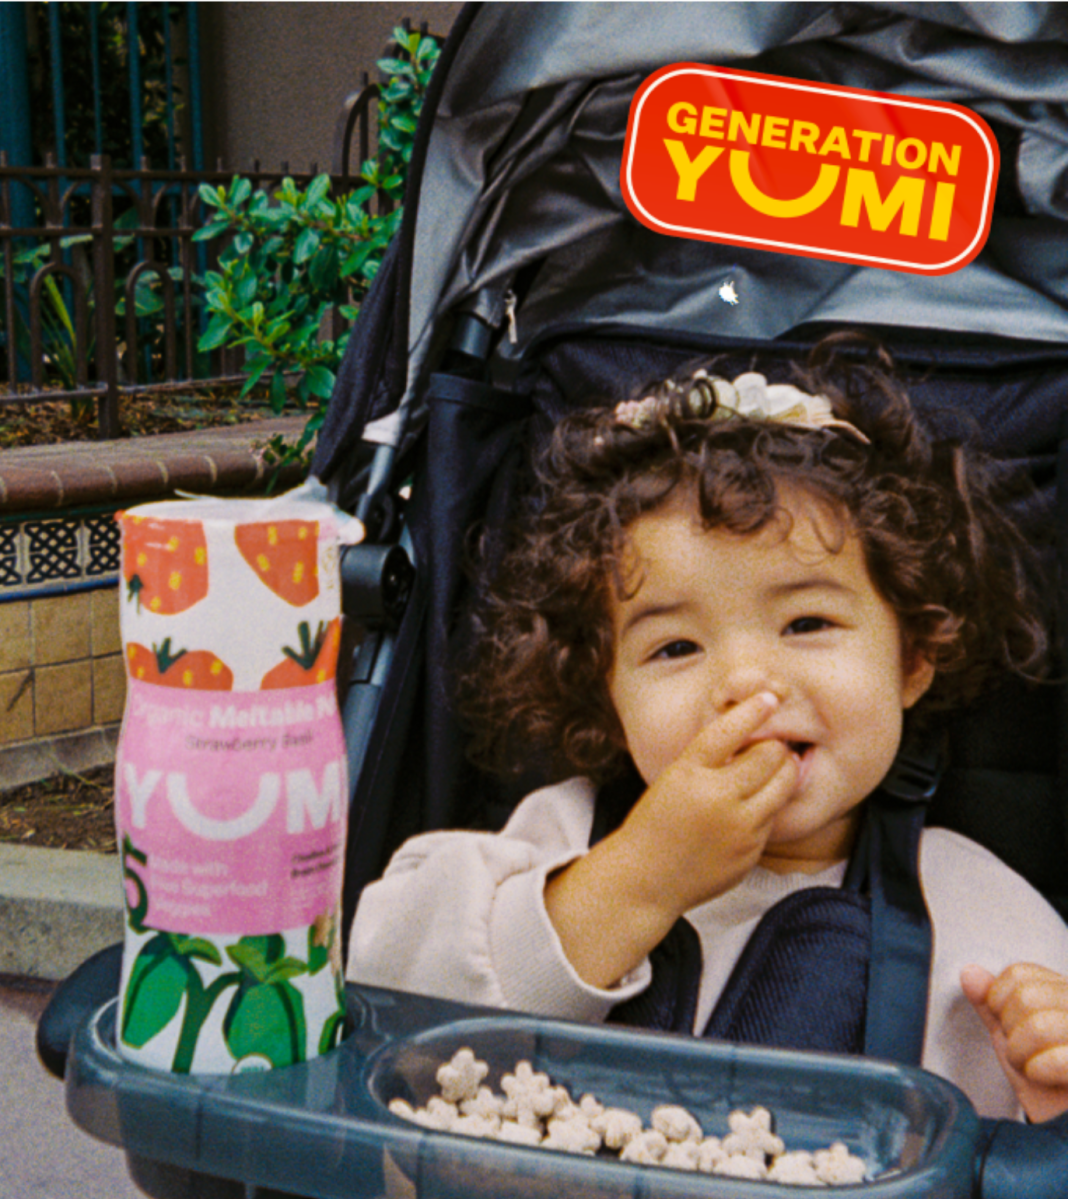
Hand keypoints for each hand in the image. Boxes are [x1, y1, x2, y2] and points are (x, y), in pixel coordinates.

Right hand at [545, 692, 796, 988]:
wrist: (646, 879)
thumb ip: (710, 759)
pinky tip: (746, 812)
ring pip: (783, 786)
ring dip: (779, 774)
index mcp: (689, 774)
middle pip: (770, 756)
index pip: (729, 731)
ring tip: (764, 774)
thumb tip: (755, 734)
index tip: (769, 698)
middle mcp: (717, 799)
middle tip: (766, 748)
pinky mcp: (751, 852)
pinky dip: (766, 808)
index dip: (753, 711)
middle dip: (772, 747)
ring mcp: (738, 829)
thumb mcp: (672, 778)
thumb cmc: (656, 822)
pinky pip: (773, 818)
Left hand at [960, 962, 1067, 1122]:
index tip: (1011, 1028)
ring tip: (1036, 1069)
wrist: (1063, 1131)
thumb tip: (969, 972)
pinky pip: (1058, 1059)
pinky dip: (1040, 1073)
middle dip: (1011, 1033)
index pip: (1019, 973)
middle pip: (1026, 996)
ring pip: (1038, 1025)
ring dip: (1022, 1055)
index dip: (1000, 1003)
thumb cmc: (1042, 1081)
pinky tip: (1048, 1080)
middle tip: (1026, 1054)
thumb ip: (991, 1003)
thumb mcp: (1011, 1036)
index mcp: (1064, 992)